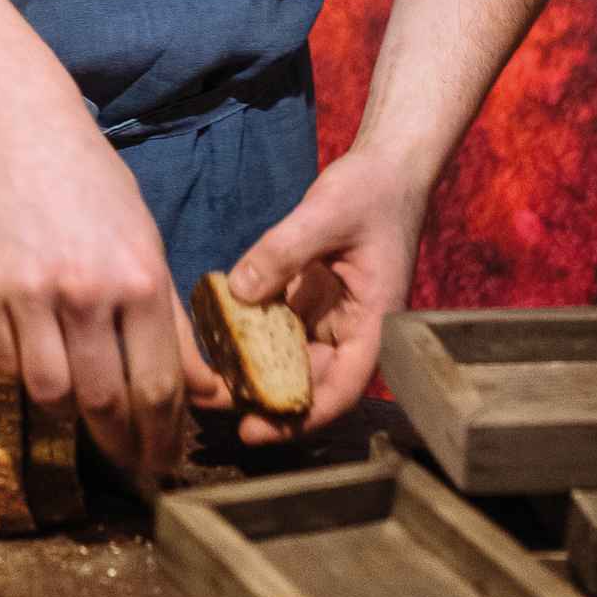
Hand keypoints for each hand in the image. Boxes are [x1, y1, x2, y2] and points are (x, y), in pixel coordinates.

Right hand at [0, 108, 223, 478]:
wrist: (26, 136)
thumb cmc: (99, 194)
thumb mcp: (150, 249)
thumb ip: (176, 327)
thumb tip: (208, 396)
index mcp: (139, 280)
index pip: (156, 385)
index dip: (162, 436)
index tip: (164, 463)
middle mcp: (86, 292)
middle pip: (104, 402)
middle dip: (122, 445)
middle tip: (131, 465)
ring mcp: (31, 296)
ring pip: (51, 395)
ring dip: (71, 415)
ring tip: (84, 413)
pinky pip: (10, 366)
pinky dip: (30, 376)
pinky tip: (47, 366)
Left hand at [225, 148, 429, 436]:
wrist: (388, 166)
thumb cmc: (372, 190)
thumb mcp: (327, 213)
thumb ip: (284, 252)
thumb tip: (239, 292)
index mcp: (376, 323)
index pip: (341, 390)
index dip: (300, 417)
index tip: (255, 430)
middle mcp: (355, 329)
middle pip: (311, 382)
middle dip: (265, 398)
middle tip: (212, 402)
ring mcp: (333, 315)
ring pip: (292, 357)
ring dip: (256, 368)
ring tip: (208, 377)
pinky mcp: (314, 298)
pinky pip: (281, 326)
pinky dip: (254, 332)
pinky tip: (219, 333)